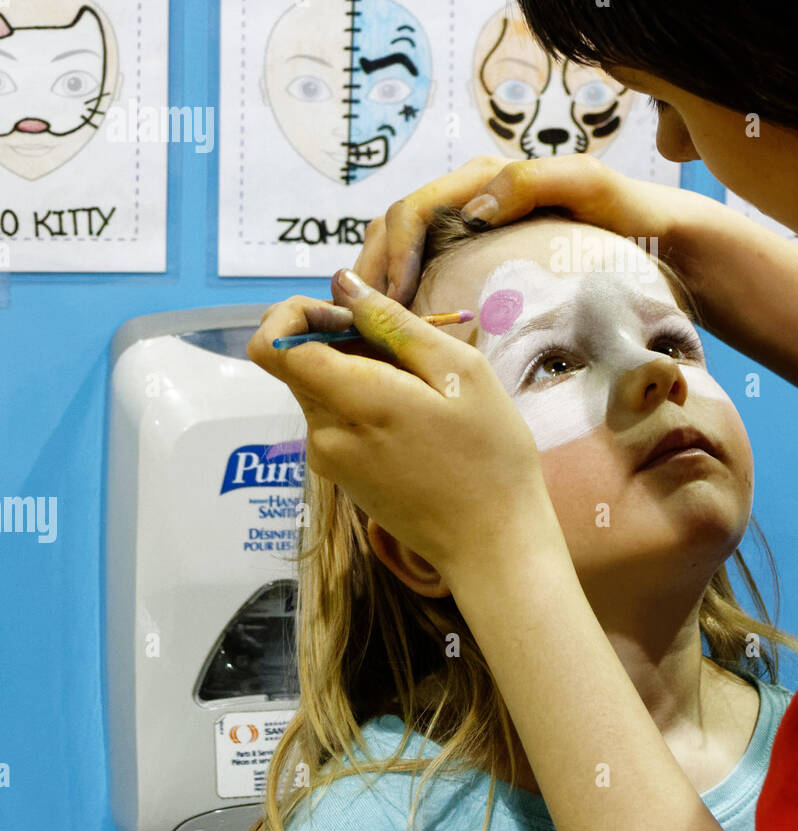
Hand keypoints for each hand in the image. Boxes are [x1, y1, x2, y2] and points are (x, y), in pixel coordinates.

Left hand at [245, 272, 559, 584]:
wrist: (494, 544)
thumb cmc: (490, 456)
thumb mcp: (461, 371)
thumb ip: (394, 324)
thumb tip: (342, 285)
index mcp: (351, 404)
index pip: (271, 345)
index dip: (297, 313)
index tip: (351, 314)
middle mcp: (323, 433)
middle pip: (297, 361)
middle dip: (339, 338)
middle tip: (408, 348)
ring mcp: (328, 458)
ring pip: (318, 386)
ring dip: (358, 370)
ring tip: (424, 389)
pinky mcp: (341, 474)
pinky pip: (335, 416)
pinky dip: (364, 400)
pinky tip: (416, 417)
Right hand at [352, 153, 705, 304]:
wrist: (657, 237)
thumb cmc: (626, 209)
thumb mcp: (588, 184)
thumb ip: (531, 182)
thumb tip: (473, 210)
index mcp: (483, 177)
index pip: (413, 210)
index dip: (394, 253)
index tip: (392, 298)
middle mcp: (469, 196)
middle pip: (394, 228)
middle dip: (370, 270)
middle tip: (358, 320)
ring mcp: (471, 227)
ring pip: (401, 248)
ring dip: (379, 283)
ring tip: (368, 326)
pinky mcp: (479, 256)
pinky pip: (426, 268)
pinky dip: (404, 293)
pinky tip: (403, 327)